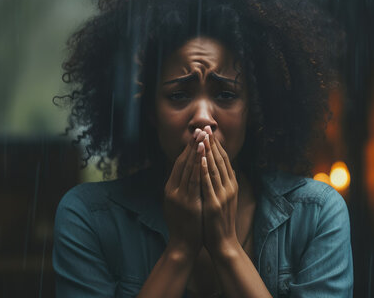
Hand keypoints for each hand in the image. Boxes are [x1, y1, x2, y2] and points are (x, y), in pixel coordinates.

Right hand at [163, 129, 207, 256]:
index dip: (188, 148)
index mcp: (170, 188)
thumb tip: (190, 172)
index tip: (196, 135)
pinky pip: (194, 181)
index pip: (179, 163)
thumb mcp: (180, 202)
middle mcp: (172, 189)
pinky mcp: (187, 202)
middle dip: (192, 145)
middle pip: (183, 162)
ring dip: (196, 151)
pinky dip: (198, 167)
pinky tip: (203, 156)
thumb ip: (182, 187)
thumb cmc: (185, 224)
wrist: (183, 244)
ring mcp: (179, 195)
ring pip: (188, 168)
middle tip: (200, 129)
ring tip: (202, 137)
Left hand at [200, 125, 239, 255]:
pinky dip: (205, 171)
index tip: (210, 132)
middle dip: (212, 144)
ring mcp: (222, 195)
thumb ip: (221, 183)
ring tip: (203, 138)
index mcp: (231, 185)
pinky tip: (200, 160)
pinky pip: (208, 184)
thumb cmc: (219, 221)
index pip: (224, 160)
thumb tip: (215, 168)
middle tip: (206, 128)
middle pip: (220, 161)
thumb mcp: (223, 198)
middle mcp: (229, 187)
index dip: (217, 145)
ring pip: (215, 169)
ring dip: (208, 153)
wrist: (224, 242)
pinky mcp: (214, 204)